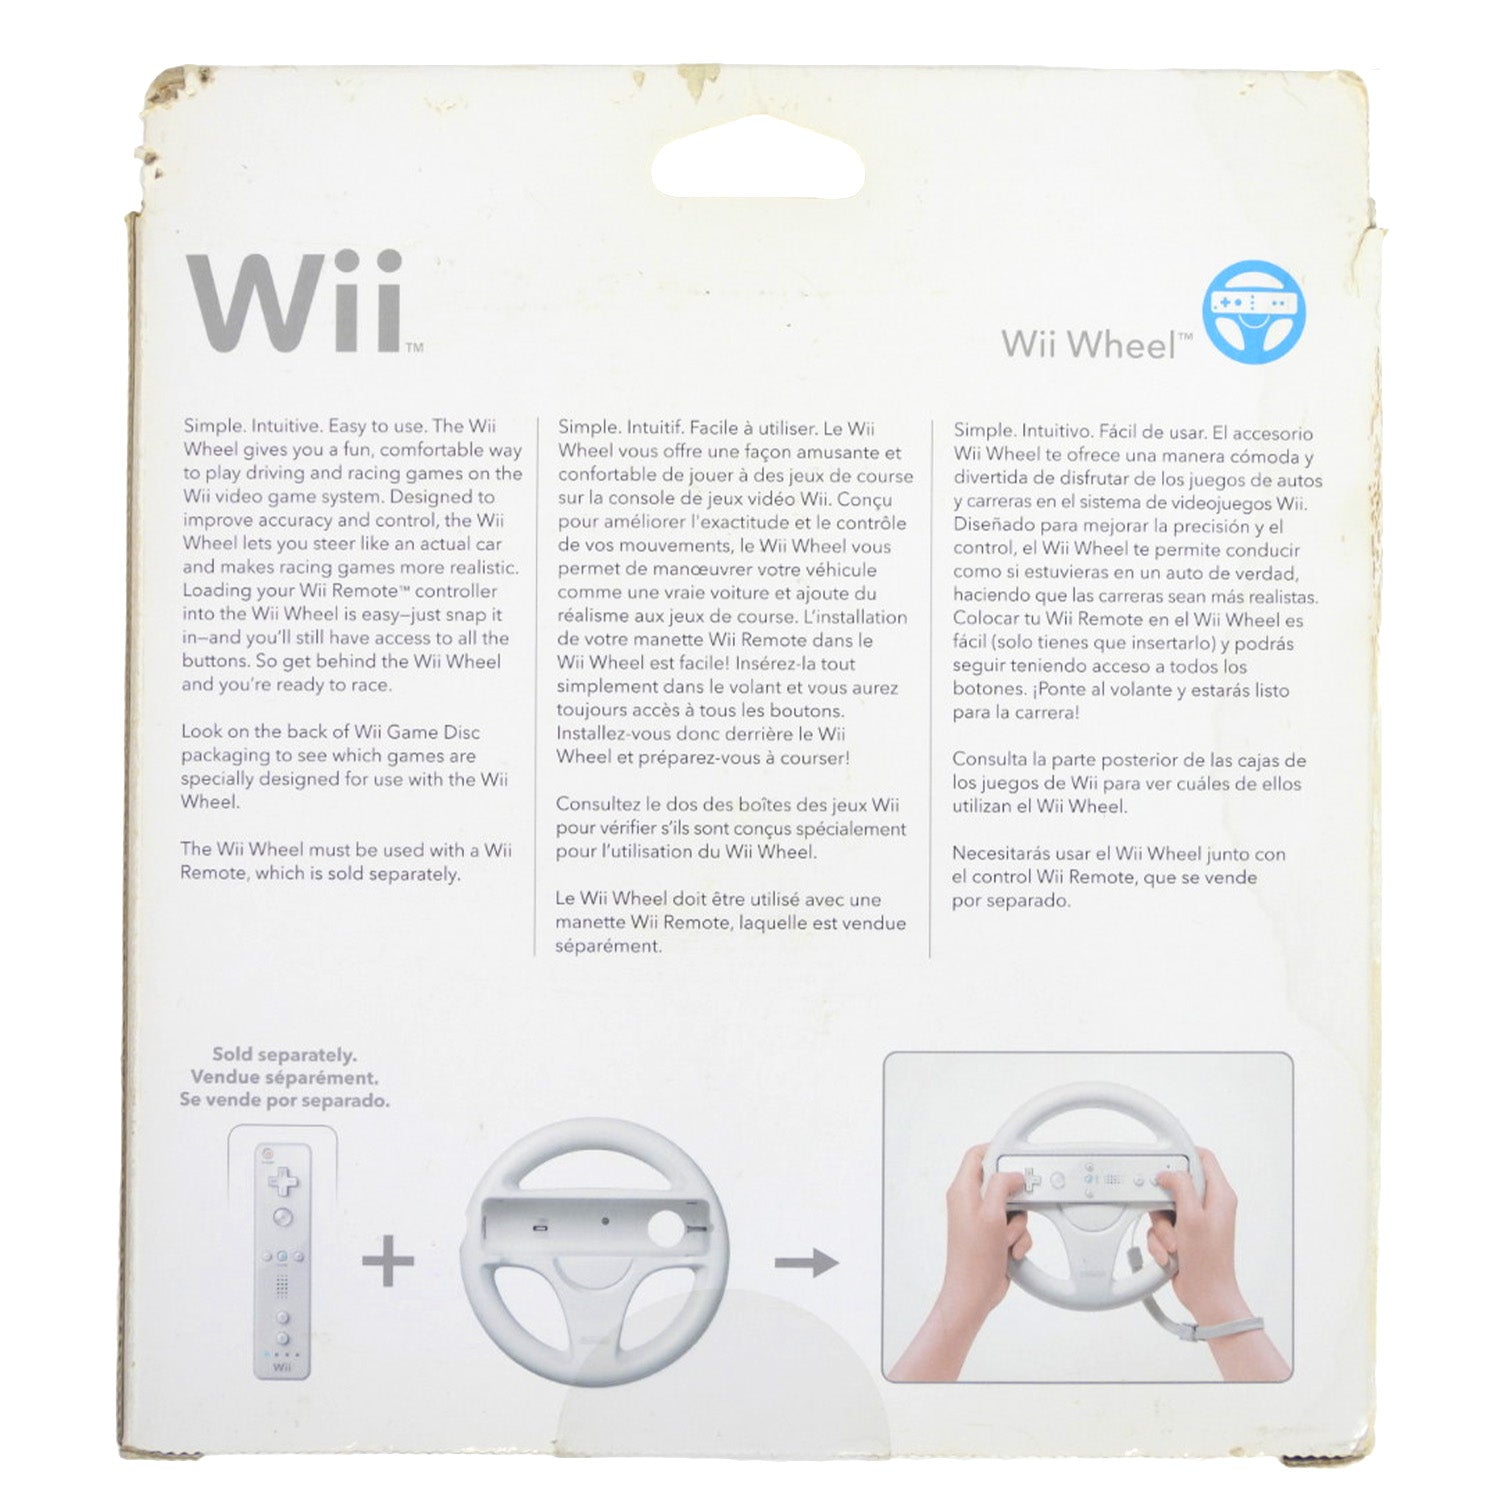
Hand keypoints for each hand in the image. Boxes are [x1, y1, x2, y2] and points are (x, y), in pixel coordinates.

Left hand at [888, 1145, 1030, 1380]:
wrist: (974, 1294)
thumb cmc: (974, 1258)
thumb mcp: (991, 1215)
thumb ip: (1002, 1186)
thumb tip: (1013, 1173)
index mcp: (962, 1191)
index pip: (976, 1156)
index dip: (996, 1151)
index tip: (1016, 1154)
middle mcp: (971, 1203)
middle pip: (1001, 1183)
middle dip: (1015, 1199)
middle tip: (1018, 1206)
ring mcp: (984, 1221)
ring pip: (1013, 1208)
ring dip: (1017, 1225)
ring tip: (1005, 1239)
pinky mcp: (995, 1236)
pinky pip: (1016, 1228)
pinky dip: (1018, 1240)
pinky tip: (1011, 1252)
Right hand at [1151, 1147, 1290, 1381]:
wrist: (1206, 1296)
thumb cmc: (1208, 1262)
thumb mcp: (1192, 1217)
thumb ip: (1180, 1186)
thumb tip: (1167, 1172)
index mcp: (1220, 1196)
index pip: (1203, 1159)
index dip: (1183, 1154)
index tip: (1164, 1160)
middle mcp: (1208, 1206)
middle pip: (1176, 1185)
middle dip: (1163, 1203)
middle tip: (1166, 1215)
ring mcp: (1195, 1222)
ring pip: (1164, 1208)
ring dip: (1161, 1228)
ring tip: (1172, 1244)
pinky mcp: (1182, 1236)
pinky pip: (1161, 1228)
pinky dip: (1160, 1241)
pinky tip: (1169, 1255)